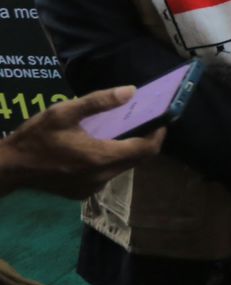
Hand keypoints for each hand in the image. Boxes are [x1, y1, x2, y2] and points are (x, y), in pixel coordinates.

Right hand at [0, 87, 164, 198]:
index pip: (146, 149)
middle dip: (143, 141)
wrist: (8, 168)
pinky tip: (97, 147)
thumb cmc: (36, 138)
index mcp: (101, 157)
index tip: (161, 120)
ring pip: (122, 168)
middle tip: (141, 122)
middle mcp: (102, 176)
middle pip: (137, 159)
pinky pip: (107, 175)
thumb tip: (131, 91)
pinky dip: (110, 160)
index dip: (158, 135)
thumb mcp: (63, 112)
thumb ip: (98, 102)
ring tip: (118, 131)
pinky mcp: (82, 193)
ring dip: (125, 150)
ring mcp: (92, 188)